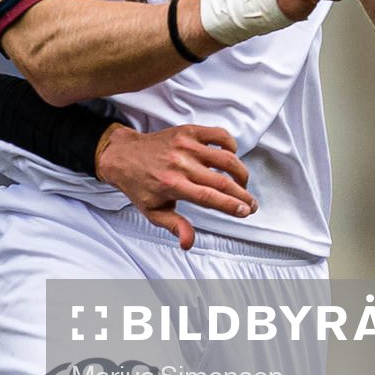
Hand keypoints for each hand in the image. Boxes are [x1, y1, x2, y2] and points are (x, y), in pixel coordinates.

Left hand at [97, 124, 256, 247]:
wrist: (123, 155)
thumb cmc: (139, 185)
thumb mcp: (153, 211)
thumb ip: (174, 225)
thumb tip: (188, 243)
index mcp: (171, 184)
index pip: (209, 196)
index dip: (231, 205)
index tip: (245, 211)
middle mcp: (180, 163)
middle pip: (222, 180)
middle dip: (242, 194)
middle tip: (251, 204)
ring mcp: (185, 144)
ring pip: (226, 157)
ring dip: (240, 173)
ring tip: (242, 184)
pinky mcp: (188, 131)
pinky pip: (219, 135)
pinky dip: (231, 146)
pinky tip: (230, 157)